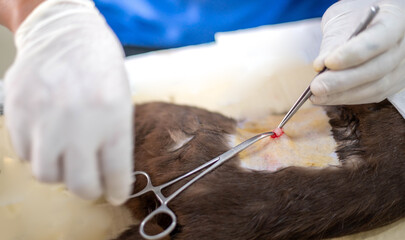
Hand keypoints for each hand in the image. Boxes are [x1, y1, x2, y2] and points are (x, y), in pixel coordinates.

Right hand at [4, 0, 133, 204]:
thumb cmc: (99, 67)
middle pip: (79, 183)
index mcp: (112, 116)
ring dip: (60, 172)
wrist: (64, 33)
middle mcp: (78, 120)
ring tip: (69, 156)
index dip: (116, 189)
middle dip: (89, 190)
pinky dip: (38, 153)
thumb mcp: (121, 100)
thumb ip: (116, 139)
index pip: (116, 172)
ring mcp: (44, 116)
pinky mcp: (18, 111)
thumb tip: (110, 177)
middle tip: (91, 183)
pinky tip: (49, 137)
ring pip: (47, 174)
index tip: (115, 194)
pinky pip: (25, 153)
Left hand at [311, 0, 404, 104]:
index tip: (328, 63)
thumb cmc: (354, 18)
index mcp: (397, 20)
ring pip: (377, 87)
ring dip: (342, 95)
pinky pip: (373, 95)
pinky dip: (348, 98)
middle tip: (316, 87)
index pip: (379, 40)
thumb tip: (320, 67)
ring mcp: (403, 66)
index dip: (353, 54)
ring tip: (316, 95)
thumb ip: (334, 42)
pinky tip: (328, 98)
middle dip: (343, 81)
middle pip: (379, 68)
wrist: (367, 24)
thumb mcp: (342, 20)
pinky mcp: (395, 83)